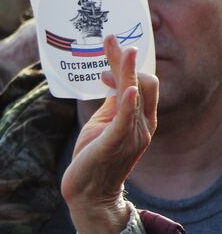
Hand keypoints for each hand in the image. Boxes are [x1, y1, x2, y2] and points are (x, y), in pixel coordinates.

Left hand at [61, 35, 158, 233]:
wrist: (88, 193)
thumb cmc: (93, 158)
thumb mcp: (104, 125)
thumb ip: (112, 106)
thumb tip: (115, 83)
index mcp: (141, 120)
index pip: (143, 84)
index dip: (127, 66)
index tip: (107, 56)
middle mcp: (143, 125)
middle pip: (144, 83)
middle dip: (126, 60)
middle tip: (108, 40)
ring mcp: (133, 134)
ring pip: (137, 93)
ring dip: (126, 69)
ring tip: (117, 48)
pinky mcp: (117, 142)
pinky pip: (126, 119)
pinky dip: (127, 102)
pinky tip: (124, 88)